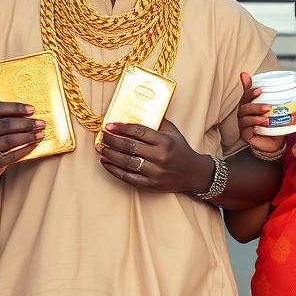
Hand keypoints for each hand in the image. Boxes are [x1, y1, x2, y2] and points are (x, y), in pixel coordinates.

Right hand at [0, 102, 45, 177]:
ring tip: (40, 134)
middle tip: (41, 123)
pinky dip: (26, 149)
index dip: (16, 108)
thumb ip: (6, 116)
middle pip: (6, 124)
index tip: (32, 109)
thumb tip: (32, 113)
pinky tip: (34, 145)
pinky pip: (13, 155)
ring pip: (10, 140)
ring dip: (29, 136)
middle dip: (27, 123)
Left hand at [97, 119, 211, 193]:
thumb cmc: (181, 151)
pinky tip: (105, 162)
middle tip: (101, 136)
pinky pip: (128, 177)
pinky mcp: (150, 184)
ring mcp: (155, 172)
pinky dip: (114, 169)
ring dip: (110, 154)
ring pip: (126, 162)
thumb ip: (158, 122)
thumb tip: (138, 111)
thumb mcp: (174, 133)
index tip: (109, 125)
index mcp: (165, 141)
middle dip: (112, 140)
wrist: (194, 174)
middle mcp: (160, 156)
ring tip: (100, 148)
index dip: (122, 128)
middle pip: (130, 146)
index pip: (139, 132)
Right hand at [237, 72, 286, 156]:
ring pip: (245, 119)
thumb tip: (266, 80)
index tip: (259, 90)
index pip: (246, 96)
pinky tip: (260, 127)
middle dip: (255, 106)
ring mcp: (243, 125)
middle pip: (244, 108)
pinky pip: (246, 131)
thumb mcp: (272, 106)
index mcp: (248, 105)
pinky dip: (253, 128)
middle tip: (268, 107)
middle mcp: (244, 114)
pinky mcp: (245, 135)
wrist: (275, 140)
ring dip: (255, 118)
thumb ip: (269, 93)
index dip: (251, 92)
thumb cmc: (271, 122)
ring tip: (266, 119)